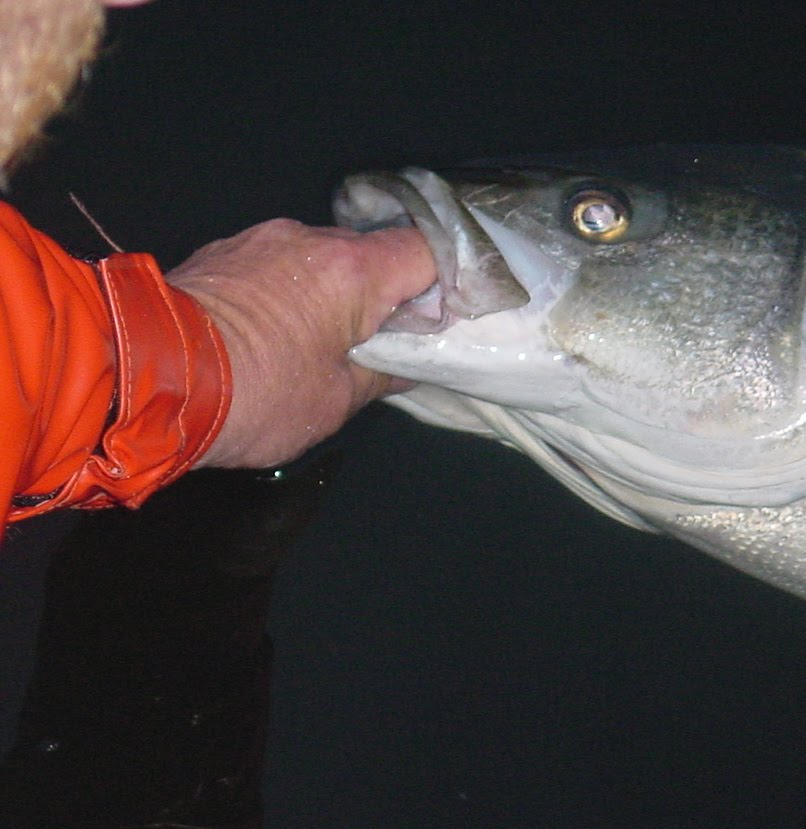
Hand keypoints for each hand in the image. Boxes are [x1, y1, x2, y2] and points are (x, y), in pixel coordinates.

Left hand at [168, 219, 434, 468]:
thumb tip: (409, 362)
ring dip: (335, 293)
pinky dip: (292, 291)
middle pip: (374, 254)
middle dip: (388, 293)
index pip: (427, 251)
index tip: (451, 315)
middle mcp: (309, 239)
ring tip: (326, 343)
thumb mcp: (335, 401)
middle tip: (389, 342)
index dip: (450, 280)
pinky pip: (280, 265)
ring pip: (323, 259)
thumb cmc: (255, 395)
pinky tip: (280, 334)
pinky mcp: (224, 252)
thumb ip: (384, 372)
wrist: (142, 378)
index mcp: (351, 271)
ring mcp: (261, 239)